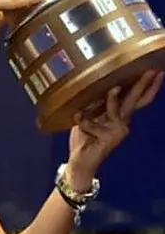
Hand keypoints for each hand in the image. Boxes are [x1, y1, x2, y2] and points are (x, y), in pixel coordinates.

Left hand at [64, 70, 163, 188]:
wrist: (80, 161)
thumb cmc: (84, 138)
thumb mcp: (89, 115)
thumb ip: (95, 104)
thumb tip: (95, 84)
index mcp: (118, 115)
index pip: (135, 99)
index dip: (146, 87)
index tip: (155, 71)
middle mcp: (122, 123)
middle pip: (135, 101)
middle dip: (142, 85)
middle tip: (152, 71)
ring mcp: (117, 131)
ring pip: (116, 108)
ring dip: (113, 98)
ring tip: (113, 88)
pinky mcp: (108, 138)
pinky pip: (92, 123)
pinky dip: (83, 120)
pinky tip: (76, 117)